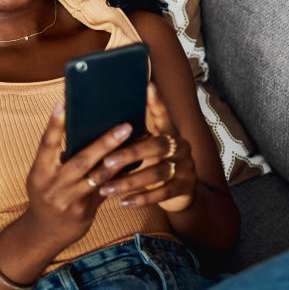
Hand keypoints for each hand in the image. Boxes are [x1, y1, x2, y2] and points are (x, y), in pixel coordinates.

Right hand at [23, 103, 133, 249]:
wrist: (44, 231)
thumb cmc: (46, 192)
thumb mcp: (44, 175)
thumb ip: (59, 157)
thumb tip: (85, 129)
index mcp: (39, 172)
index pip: (46, 145)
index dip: (54, 125)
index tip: (62, 104)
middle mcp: (53, 186)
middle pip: (82, 160)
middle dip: (105, 143)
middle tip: (125, 126)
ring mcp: (70, 200)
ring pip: (100, 176)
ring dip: (121, 159)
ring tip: (139, 142)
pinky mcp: (85, 211)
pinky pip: (107, 190)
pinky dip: (122, 176)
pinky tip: (138, 163)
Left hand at [97, 84, 196, 212]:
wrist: (183, 194)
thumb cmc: (157, 164)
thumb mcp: (150, 149)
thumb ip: (136, 137)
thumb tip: (102, 122)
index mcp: (171, 133)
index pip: (164, 115)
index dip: (156, 102)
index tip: (147, 87)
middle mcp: (181, 147)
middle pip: (158, 146)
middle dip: (130, 154)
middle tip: (105, 160)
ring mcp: (185, 168)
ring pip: (157, 172)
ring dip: (129, 181)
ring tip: (105, 188)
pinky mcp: (185, 188)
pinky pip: (162, 193)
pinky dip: (141, 198)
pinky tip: (123, 202)